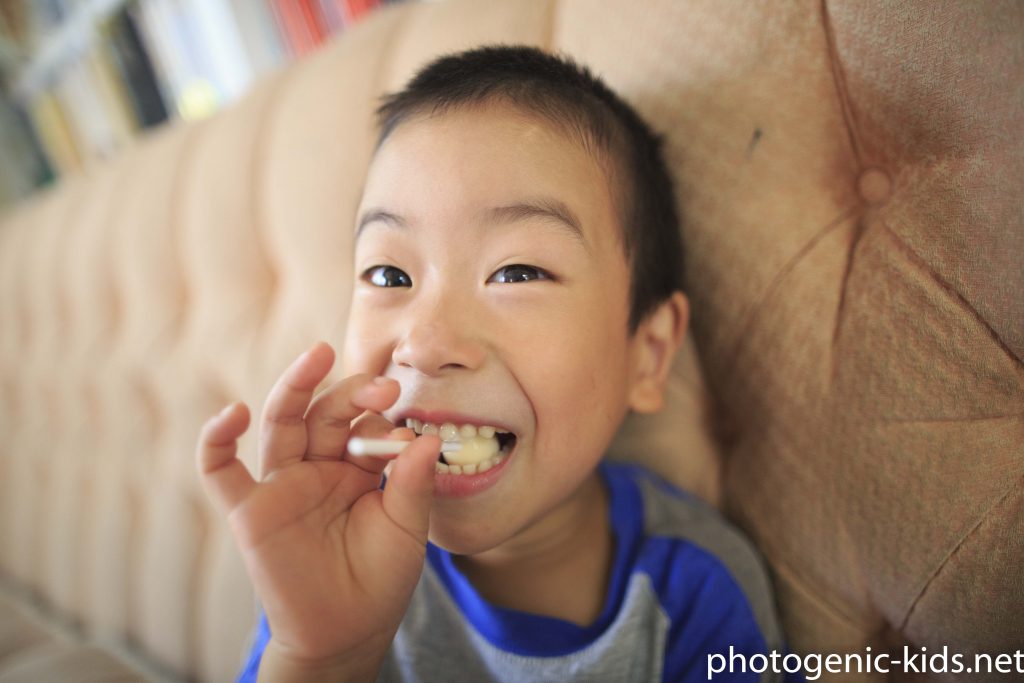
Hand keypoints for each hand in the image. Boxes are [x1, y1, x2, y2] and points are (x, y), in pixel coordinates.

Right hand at [196, 342, 438, 680]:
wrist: (346, 632)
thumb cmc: (379, 578)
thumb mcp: (407, 527)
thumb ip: (413, 483)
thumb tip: (428, 437)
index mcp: (357, 467)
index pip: (366, 424)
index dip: (383, 415)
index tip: (407, 417)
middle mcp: (318, 467)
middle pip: (326, 413)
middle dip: (352, 392)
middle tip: (381, 385)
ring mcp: (282, 485)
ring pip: (281, 424)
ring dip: (295, 387)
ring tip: (317, 356)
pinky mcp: (250, 511)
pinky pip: (221, 471)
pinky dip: (216, 440)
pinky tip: (231, 415)